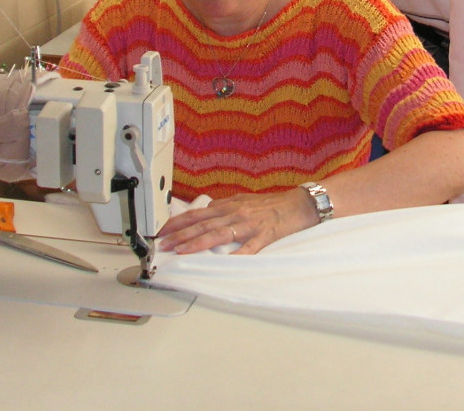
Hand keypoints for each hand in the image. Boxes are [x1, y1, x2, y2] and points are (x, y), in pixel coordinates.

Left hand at [157, 188, 317, 254]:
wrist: (300, 204)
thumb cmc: (272, 204)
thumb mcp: (245, 200)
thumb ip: (225, 207)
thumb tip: (207, 211)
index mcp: (231, 205)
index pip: (199, 213)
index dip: (179, 222)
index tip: (163, 230)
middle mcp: (237, 212)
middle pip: (204, 224)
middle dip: (181, 234)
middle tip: (163, 244)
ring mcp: (250, 224)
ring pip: (219, 233)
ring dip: (197, 242)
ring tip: (181, 251)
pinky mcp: (265, 234)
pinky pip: (249, 247)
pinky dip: (237, 254)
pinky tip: (225, 262)